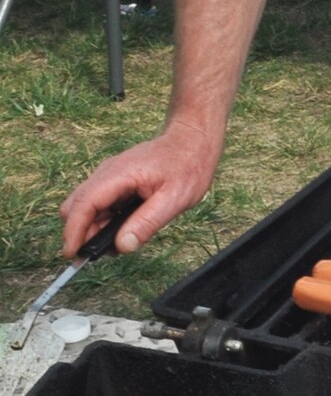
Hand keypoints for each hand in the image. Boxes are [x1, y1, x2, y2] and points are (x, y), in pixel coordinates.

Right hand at [59, 120, 222, 256]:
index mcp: (119, 174)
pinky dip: (104, 219)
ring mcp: (109, 175)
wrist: (194, 140)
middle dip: (82, 232)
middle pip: (76, 206)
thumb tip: (122, 246)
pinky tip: (124, 227)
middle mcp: (107, 173)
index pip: (84, 205)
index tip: (73, 255)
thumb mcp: (175, 198)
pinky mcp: (115, 180)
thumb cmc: (188, 166)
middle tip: (104, 251)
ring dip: (94, 227)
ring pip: (86, 206)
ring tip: (119, 242)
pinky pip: (99, 203)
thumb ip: (147, 223)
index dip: (74, 232)